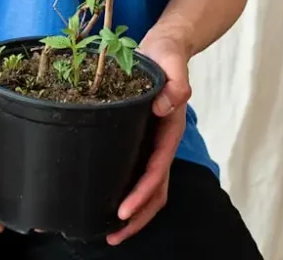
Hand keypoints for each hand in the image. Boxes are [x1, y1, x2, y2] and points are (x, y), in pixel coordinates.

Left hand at [106, 32, 190, 246]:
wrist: (165, 47)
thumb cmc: (168, 54)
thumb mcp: (171, 60)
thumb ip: (176, 81)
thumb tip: (166, 106)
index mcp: (171, 128)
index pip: (157, 168)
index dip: (142, 192)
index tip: (124, 210)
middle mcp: (163, 140)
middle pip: (156, 189)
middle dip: (138, 216)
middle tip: (113, 235)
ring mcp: (152, 142)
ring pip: (149, 187)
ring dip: (134, 212)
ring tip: (109, 230)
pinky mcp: (141, 137)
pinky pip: (136, 171)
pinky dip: (126, 190)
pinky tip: (106, 197)